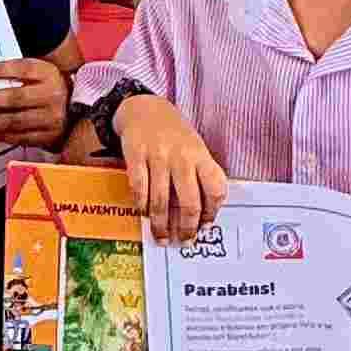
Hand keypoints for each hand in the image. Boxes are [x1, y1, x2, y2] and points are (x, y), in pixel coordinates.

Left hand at [0, 55, 72, 154]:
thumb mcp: (40, 74)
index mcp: (49, 74)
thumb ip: (15, 74)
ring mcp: (52, 118)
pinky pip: (19, 137)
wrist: (76, 110)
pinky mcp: (48, 137)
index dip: (0, 70)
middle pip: (17, 98)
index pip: (23, 68)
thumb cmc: (49, 89)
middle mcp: (53, 95)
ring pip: (15, 121)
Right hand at [109, 89, 228, 241]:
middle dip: (186, 228)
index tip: (204, 227)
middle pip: (189, 202)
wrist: (146, 110)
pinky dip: (142, 206)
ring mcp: (158, 156)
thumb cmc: (175, 137)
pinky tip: (144, 214)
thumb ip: (201, 177)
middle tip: (183, 241)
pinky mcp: (136, 155)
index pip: (215, 190)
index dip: (211, 214)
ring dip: (160, 225)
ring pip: (161, 201)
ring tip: (161, 237)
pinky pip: (139, 189)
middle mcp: (182, 157)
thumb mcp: (195, 150)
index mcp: (201, 157)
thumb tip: (203, 216)